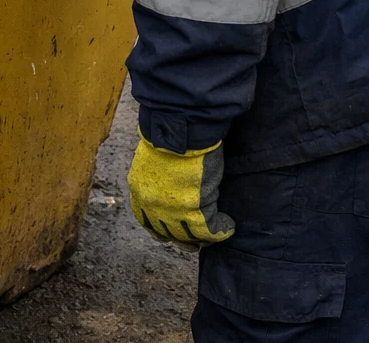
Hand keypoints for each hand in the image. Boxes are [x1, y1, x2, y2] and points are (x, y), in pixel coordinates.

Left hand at [126, 133, 235, 247]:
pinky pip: (211, 230)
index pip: (147, 222)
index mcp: (139, 192)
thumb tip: (170, 188)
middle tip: (197, 240)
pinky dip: (222, 230)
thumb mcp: (154, 162)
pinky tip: (229, 227)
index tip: (172, 233)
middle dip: (184, 238)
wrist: (182, 130)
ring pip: (190, 235)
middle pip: (169, 233)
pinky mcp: (195, 211)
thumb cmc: (171, 136)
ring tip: (217, 231)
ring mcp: (173, 211)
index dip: (162, 230)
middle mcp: (152, 206)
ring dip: (205, 236)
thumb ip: (158, 181)